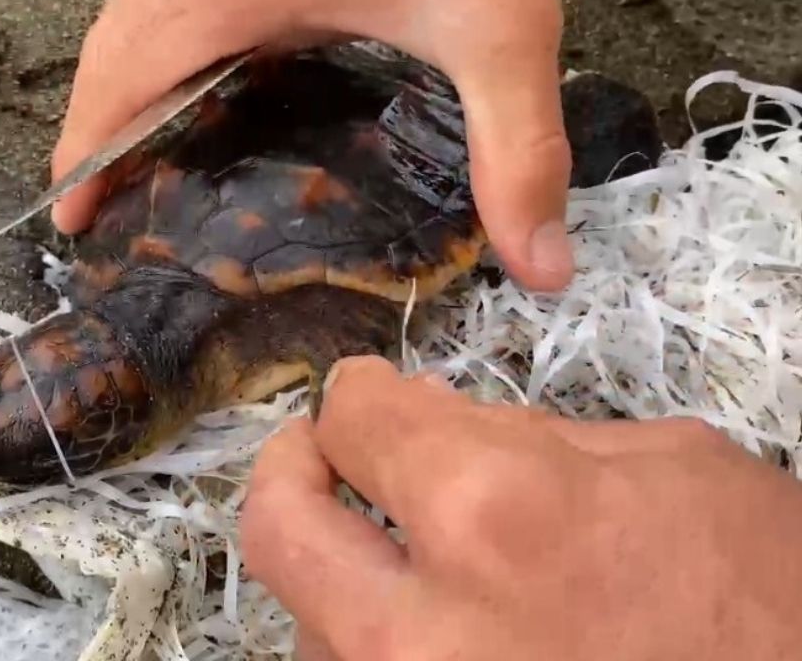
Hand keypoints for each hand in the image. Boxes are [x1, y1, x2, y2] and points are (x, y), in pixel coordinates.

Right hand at [52, 0, 574, 290]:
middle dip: (101, 130)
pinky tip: (209, 73)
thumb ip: (517, 148)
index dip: (86, 155)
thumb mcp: (501, 22)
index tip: (70, 220)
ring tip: (150, 154)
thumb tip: (542, 267)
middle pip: (110, 49)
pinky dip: (163, 38)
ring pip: (132, 10)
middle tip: (113, 205)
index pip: (119, 80)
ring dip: (130, 83)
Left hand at [240, 356, 801, 659]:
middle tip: (319, 456)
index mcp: (491, 512)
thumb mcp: (668, 469)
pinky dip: (373, 647)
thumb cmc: (771, 599)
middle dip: (293, 472)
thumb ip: (525, 438)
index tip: (368, 395)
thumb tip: (433, 424)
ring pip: (309, 625)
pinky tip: (429, 628)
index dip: (360, 393)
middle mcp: (420, 627)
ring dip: (339, 574)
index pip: (354, 419)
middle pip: (277, 527)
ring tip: (392, 555)